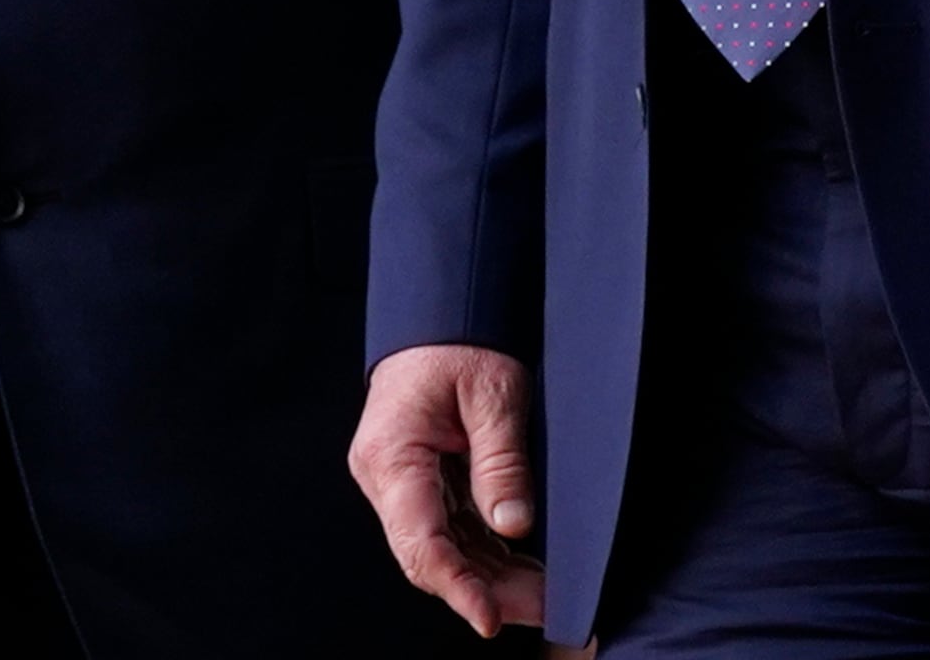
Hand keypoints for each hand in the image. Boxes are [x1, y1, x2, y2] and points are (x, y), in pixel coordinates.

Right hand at [348, 342, 545, 637]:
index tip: (491, 619)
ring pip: (444, 548)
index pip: (421, 542)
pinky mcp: (421, 482)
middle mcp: (387, 477)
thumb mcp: (494, 394)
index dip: (458, 588)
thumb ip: (501, 462)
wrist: (440, 310)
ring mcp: (401, 482)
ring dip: (491, 577)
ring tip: (542, 596)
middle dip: (487, 590)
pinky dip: (487, 552)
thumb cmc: (458, 341)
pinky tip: (523, 568)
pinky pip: (452, 529)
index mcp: (392, 455)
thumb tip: (513, 527)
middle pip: (433, 555)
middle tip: (542, 608)